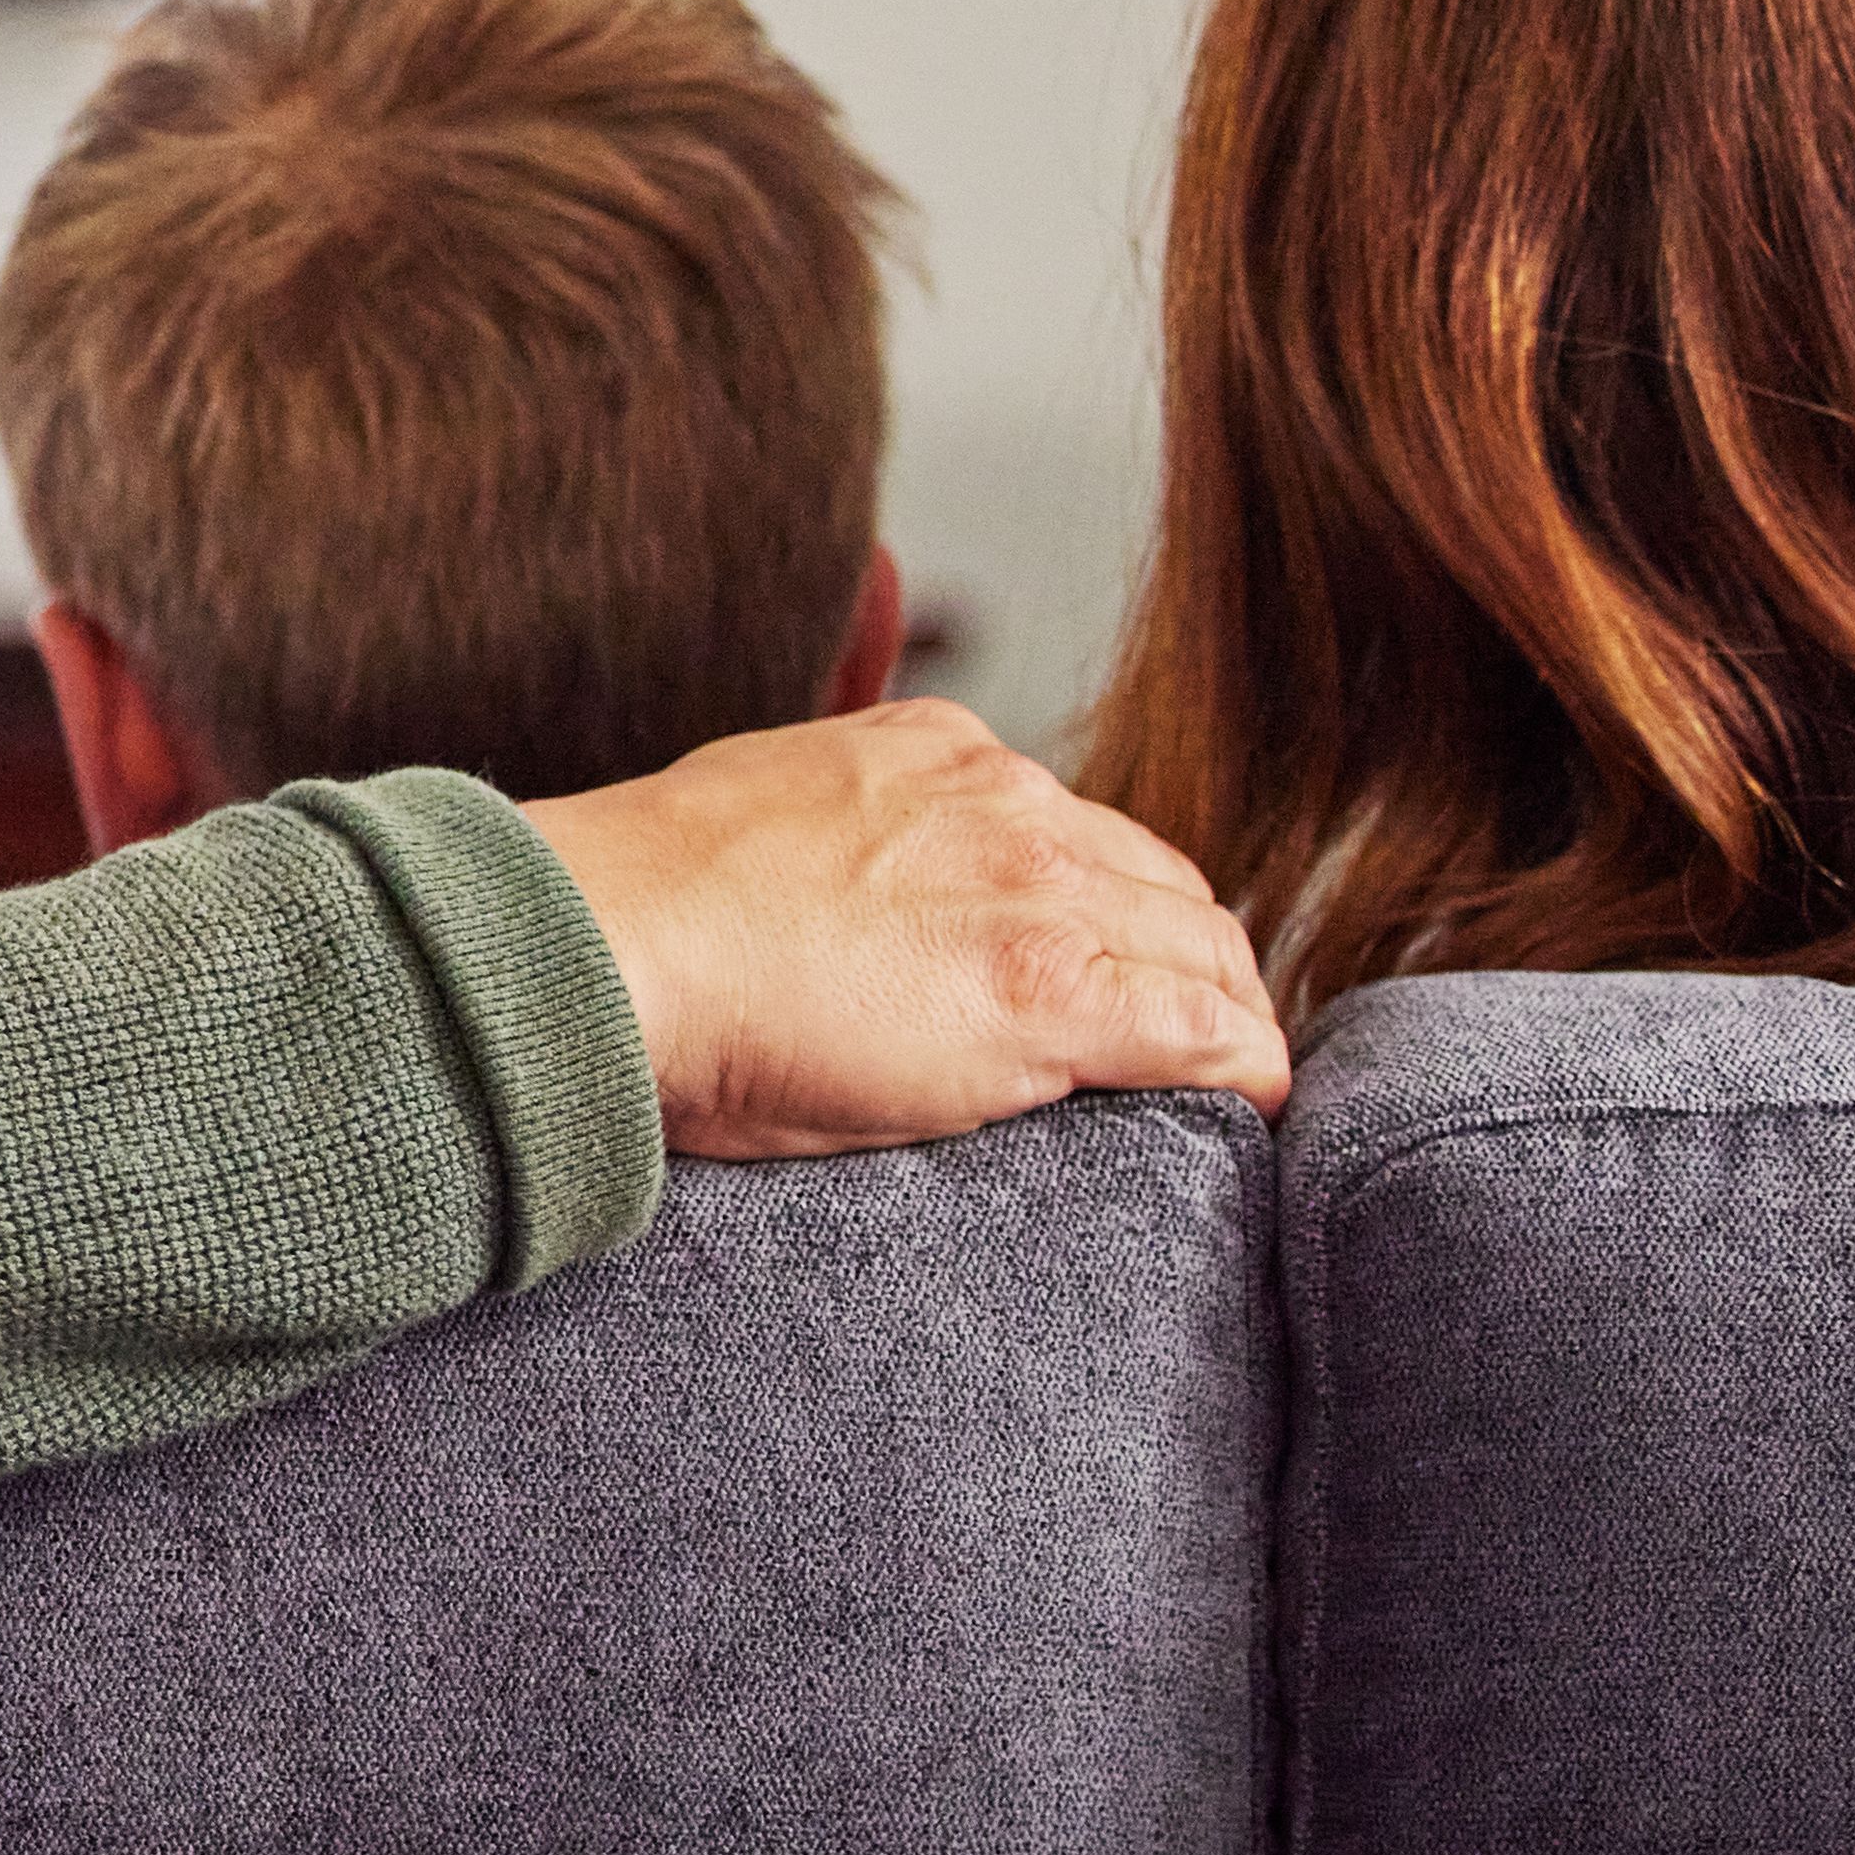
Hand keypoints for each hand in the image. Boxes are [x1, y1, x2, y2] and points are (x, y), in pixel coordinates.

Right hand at [518, 701, 1289, 1159]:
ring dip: (1222, 1010)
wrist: (604, 944)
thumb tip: (842, 877)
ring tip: (1226, 1077)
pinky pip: (1205, 1030)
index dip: (1112, 904)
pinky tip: (1249, 1102)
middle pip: (1161, 882)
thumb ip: (840, 817)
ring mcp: (1035, 891)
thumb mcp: (764, 807)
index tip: (1111, 963)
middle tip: (1192, 1033)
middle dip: (1185, 956)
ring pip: (1201, 948)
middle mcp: (1004, 801)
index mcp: (935, 753)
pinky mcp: (1050, 990)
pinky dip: (1244, 1064)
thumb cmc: (642, 911)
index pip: (1079, 829)